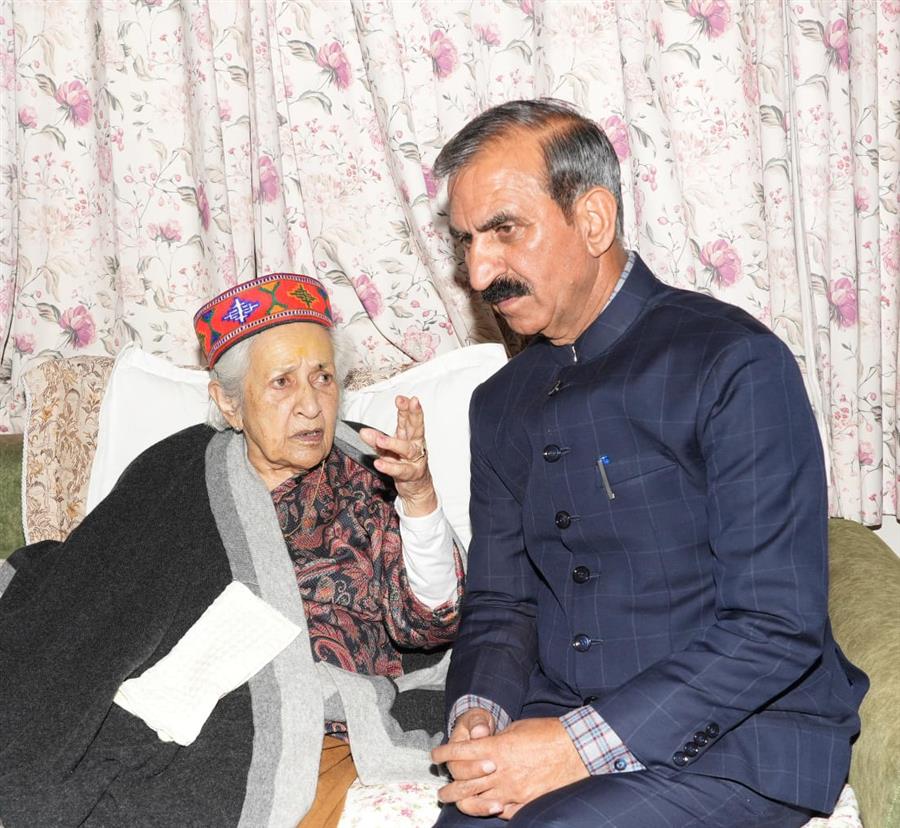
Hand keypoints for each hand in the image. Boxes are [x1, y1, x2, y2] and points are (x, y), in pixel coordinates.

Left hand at [359, 395, 436, 516]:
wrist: (416, 487)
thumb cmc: (403, 463)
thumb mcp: (388, 449)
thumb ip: (376, 439)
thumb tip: (362, 432)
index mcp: (410, 436)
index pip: (408, 418)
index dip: (405, 407)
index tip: (401, 398)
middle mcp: (415, 445)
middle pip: (417, 427)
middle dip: (413, 414)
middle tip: (406, 403)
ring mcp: (415, 460)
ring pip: (407, 449)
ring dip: (393, 443)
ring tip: (380, 440)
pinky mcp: (411, 474)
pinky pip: (400, 470)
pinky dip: (389, 467)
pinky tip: (379, 463)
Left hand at [432, 716, 588, 818]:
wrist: (575, 749)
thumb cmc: (546, 733)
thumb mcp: (515, 728)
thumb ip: (495, 740)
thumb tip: (481, 744)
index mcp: (496, 749)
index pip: (460, 752)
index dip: (444, 753)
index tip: (435, 755)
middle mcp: (500, 772)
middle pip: (463, 784)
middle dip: (448, 787)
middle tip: (441, 789)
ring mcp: (512, 790)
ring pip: (477, 802)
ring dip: (462, 802)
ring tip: (453, 801)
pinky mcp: (525, 802)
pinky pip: (500, 812)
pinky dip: (489, 809)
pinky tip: (485, 806)